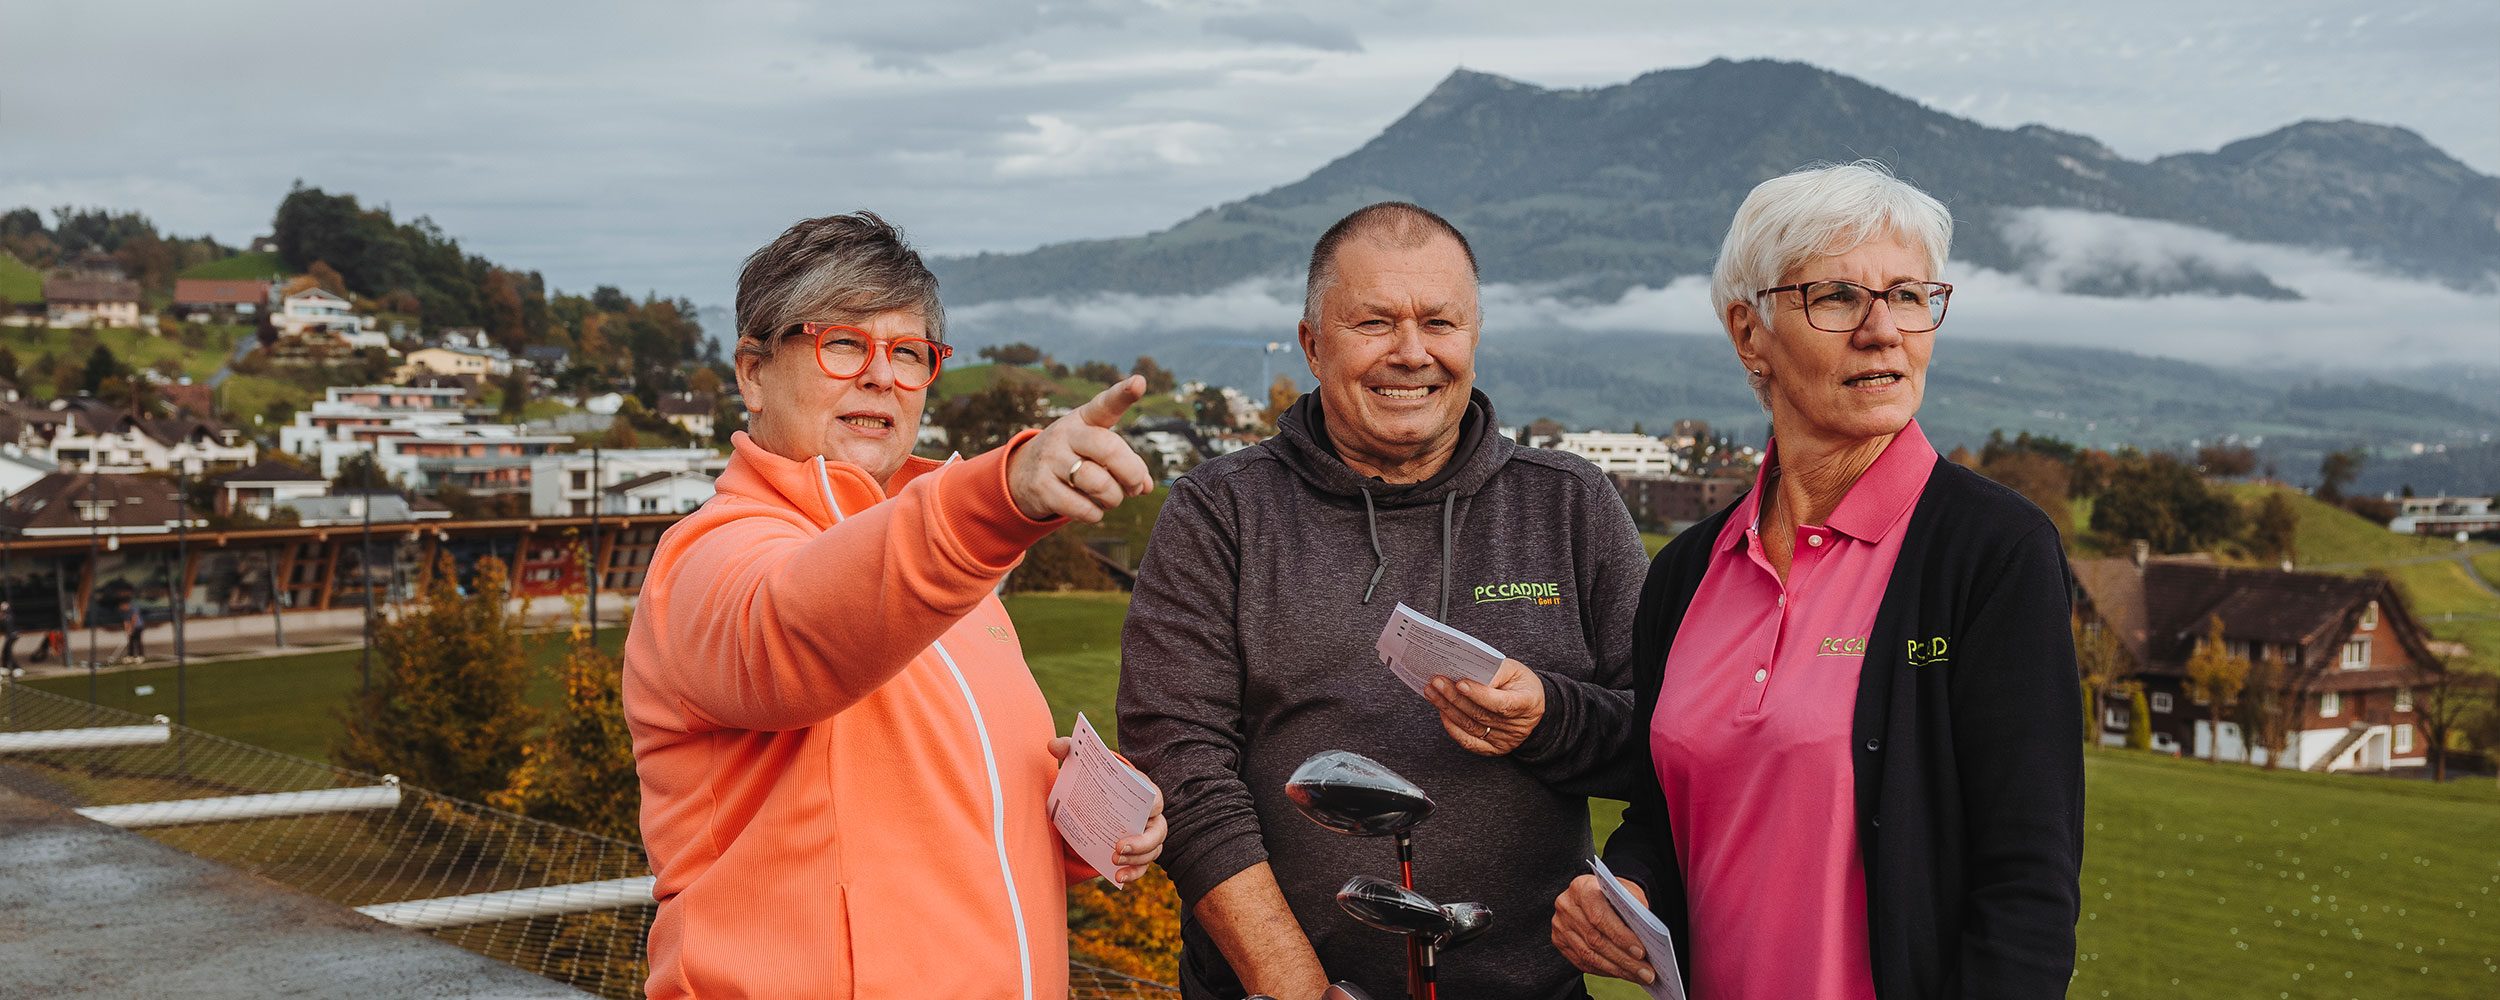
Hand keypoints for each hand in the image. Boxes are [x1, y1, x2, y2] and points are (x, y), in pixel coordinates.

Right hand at [1008, 376, 1153, 522]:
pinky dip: (1095, 514)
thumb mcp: (1095, 450)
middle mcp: (1066, 434)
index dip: (1123, 394)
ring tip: (1111, 500)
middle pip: (1110, 450)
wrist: (1022, 474)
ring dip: (1114, 499)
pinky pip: (1081, 507)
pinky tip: (1093, 510)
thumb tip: (1146, 486)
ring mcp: (1051, 460)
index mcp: (1085, 419)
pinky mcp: (1041, 487)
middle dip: (1132, 474)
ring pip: (1098, 483)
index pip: (1106, 404)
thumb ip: (1125, 462)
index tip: (1139, 383)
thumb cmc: (1073, 458)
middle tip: (1135, 488)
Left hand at [1046, 736, 1166, 886]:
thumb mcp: (1083, 765)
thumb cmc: (1095, 781)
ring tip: (1113, 861)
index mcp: (1143, 792)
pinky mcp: (1137, 854)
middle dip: (1142, 842)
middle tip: (1117, 846)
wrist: (1097, 801)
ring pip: (1153, 852)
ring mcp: (1147, 836)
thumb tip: (1052, 745)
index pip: (1156, 799)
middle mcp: (1151, 816)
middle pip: (1159, 831)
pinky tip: (1118, 877)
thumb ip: (1070, 751)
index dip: (1152, 807)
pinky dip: (1133, 874)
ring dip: (1137, 860)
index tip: (1140, 812)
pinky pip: (1142, 867)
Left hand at [1423, 658, 1543, 754]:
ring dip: (1447, 709)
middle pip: (1481, 715)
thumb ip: (1495, 671)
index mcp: (1528, 703)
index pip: (1502, 703)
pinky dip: (1452, 727)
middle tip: (1437, 682)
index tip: (1460, 683)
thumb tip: (1469, 675)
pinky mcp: (1493, 749)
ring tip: (1432, 692)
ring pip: (1471, 727)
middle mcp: (1518, 726)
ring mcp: (1505, 741)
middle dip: (1455, 698)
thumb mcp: (1515, 671)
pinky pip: (1468, 742)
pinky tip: (1442, 711)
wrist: (1529, 705)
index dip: (1480, 695)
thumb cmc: (1519, 683)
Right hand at [1552, 873, 1655, 983]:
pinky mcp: (1559, 942)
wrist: (1593, 894)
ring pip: (1589, 956)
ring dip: (1617, 970)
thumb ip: (1635, 910)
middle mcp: (1566, 906)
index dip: (1620, 936)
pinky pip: (1583, 963)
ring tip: (1640, 977)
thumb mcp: (1627, 892)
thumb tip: (1648, 939)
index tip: (1641, 953)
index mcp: (1582, 888)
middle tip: (1647, 973)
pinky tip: (1623, 973)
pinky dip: (1606, 971)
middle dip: (1624, 959)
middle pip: (1595, 940)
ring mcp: (1560, 926)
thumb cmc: (1614, 894)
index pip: (1600, 916)